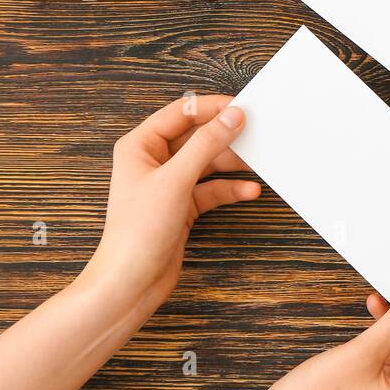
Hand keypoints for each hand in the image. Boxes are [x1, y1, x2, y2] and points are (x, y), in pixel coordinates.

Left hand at [84, 95, 260, 315]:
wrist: (131, 282)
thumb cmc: (137, 232)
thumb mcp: (175, 181)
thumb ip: (206, 145)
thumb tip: (232, 117)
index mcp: (140, 146)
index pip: (181, 112)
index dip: (212, 107)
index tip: (242, 107)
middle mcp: (153, 162)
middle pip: (197, 137)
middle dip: (226, 137)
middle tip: (255, 133)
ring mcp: (168, 185)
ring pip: (207, 163)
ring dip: (232, 164)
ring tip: (259, 162)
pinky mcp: (181, 206)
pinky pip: (211, 189)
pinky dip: (229, 189)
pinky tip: (249, 191)